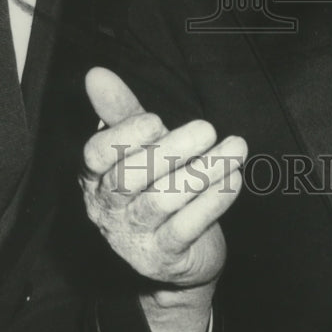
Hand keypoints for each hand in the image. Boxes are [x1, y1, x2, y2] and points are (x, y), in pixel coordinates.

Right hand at [80, 68, 246, 331]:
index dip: (124, 136)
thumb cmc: (154, 183)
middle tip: (207, 128)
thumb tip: (96, 73)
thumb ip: (120, 110)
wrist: (178, 253)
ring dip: (204, 171)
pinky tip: (234, 177)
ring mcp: (134, 237)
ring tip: (236, 148)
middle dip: (172, 150)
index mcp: (95, 176)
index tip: (156, 120)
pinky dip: (214, 201)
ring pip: (164, 200)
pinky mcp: (163, 258)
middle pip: (131, 176)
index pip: (95, 155)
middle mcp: (108, 208)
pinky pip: (187, 227)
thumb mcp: (138, 145)